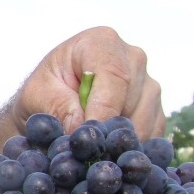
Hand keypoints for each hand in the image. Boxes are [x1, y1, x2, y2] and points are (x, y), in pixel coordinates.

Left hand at [12, 26, 163, 137]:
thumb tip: (81, 129)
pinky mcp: (155, 109)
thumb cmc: (45, 90)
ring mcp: (149, 83)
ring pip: (145, 121)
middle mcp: (133, 58)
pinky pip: (153, 134)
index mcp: (101, 42)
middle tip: (84, 150)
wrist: (54, 98)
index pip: (114, 77)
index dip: (104, 111)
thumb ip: (58, 107)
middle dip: (108, 130)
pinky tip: (107, 151)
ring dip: (118, 143)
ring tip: (92, 149)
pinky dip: (131, 149)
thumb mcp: (37, 95)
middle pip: (132, 101)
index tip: (89, 138)